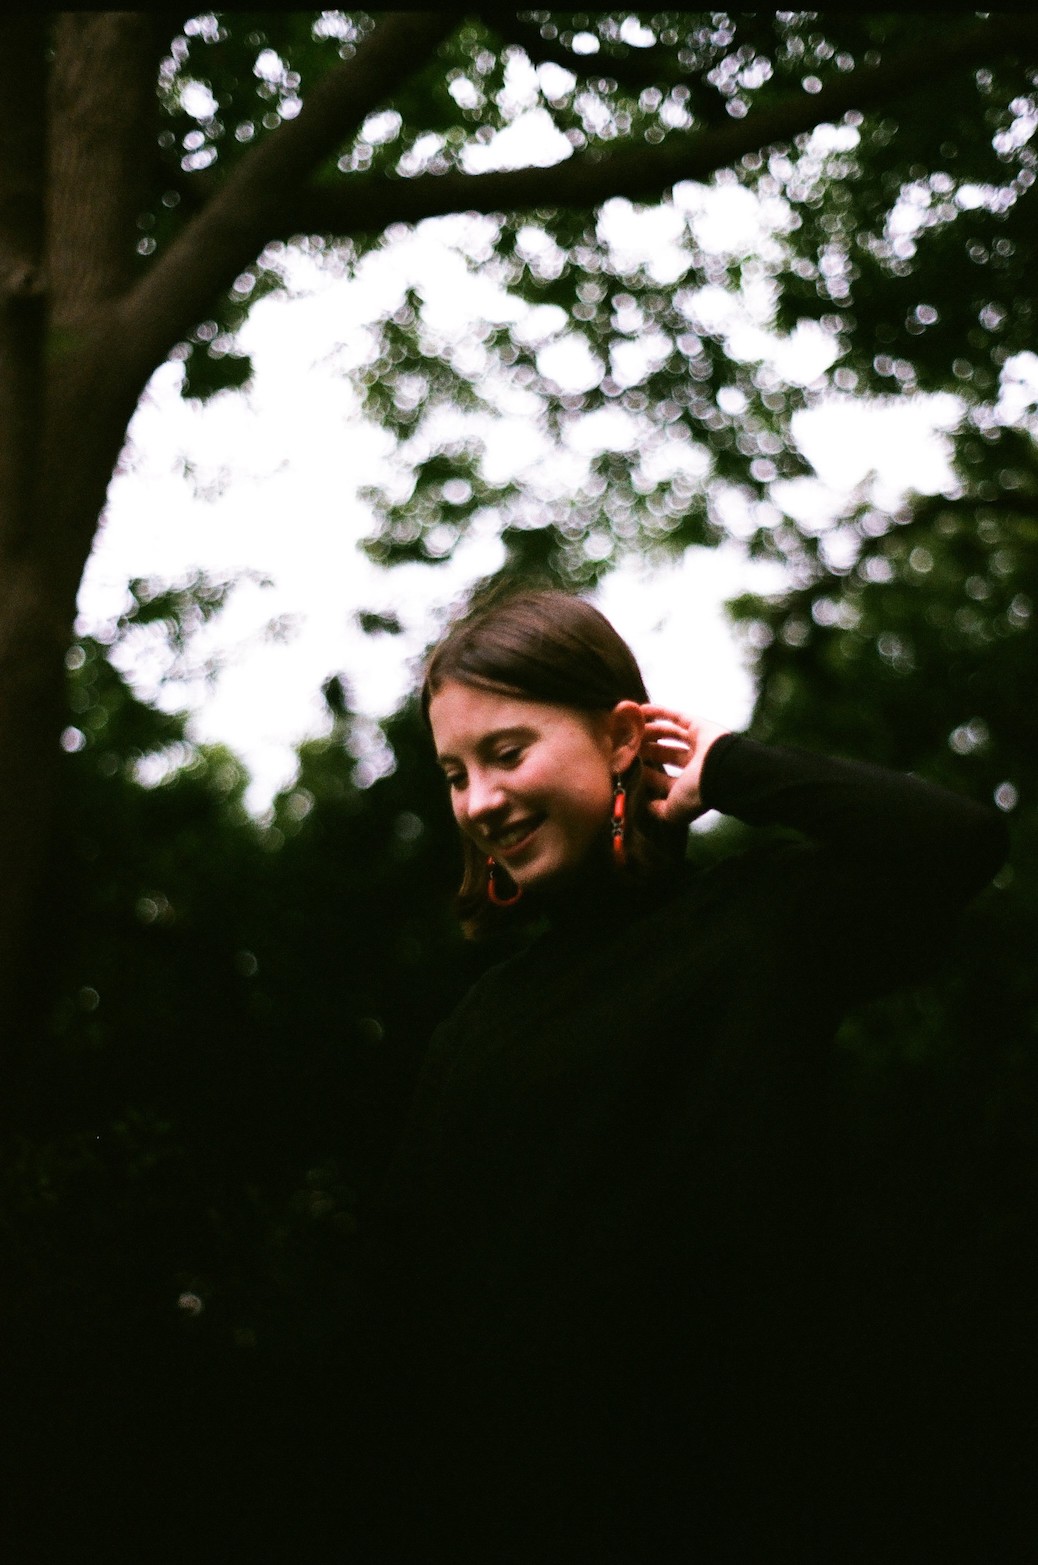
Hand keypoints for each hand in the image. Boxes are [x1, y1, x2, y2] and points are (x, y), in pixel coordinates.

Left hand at [639, 706, 731, 825]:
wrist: (720, 772)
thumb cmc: (696, 793)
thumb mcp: (672, 811)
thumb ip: (658, 810)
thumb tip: (646, 805)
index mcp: (689, 785)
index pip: (663, 779)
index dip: (646, 775)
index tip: (627, 769)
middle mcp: (694, 764)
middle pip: (665, 754)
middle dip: (646, 751)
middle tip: (625, 746)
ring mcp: (698, 743)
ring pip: (670, 735)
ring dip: (650, 732)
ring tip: (630, 729)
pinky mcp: (699, 725)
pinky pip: (677, 716)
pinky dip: (659, 712)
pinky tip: (640, 709)